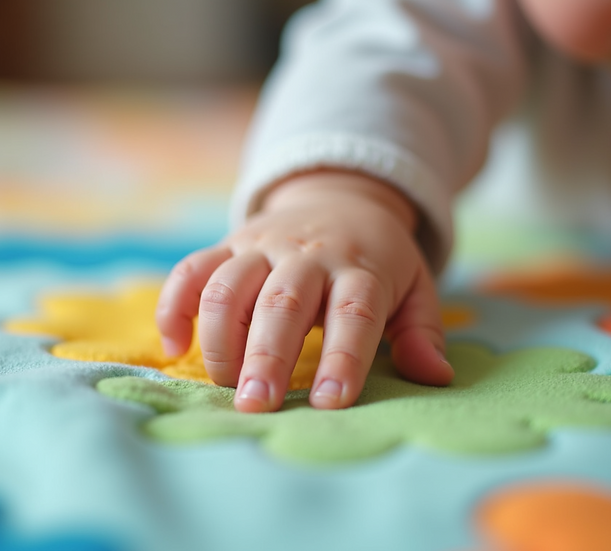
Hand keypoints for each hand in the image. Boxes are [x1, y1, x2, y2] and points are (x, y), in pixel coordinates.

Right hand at [156, 171, 453, 412]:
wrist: (340, 195)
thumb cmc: (378, 259)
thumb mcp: (415, 287)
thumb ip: (422, 332)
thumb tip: (435, 377)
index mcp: (361, 267)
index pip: (353, 313)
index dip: (341, 357)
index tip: (329, 403)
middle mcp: (309, 254)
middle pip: (283, 302)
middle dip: (266, 357)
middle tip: (257, 406)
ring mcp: (263, 246)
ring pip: (230, 286)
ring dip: (220, 338)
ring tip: (225, 385)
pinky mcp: (228, 244)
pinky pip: (191, 270)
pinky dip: (175, 306)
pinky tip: (175, 346)